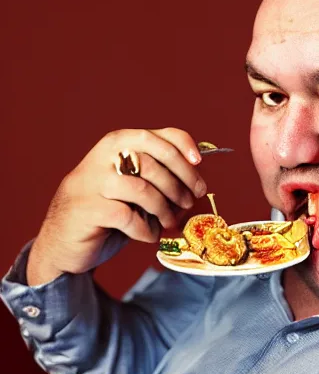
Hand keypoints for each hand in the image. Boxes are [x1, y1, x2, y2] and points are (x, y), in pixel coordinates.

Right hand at [27, 128, 206, 284]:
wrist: (64, 238)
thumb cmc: (107, 207)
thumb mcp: (132, 182)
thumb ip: (156, 173)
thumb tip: (197, 176)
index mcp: (119, 142)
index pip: (159, 135)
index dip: (184, 147)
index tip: (199, 163)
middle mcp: (105, 156)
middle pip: (156, 162)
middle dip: (181, 183)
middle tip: (191, 200)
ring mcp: (93, 182)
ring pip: (144, 190)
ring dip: (165, 210)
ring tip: (169, 221)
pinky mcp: (88, 209)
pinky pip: (129, 217)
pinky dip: (146, 230)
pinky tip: (148, 234)